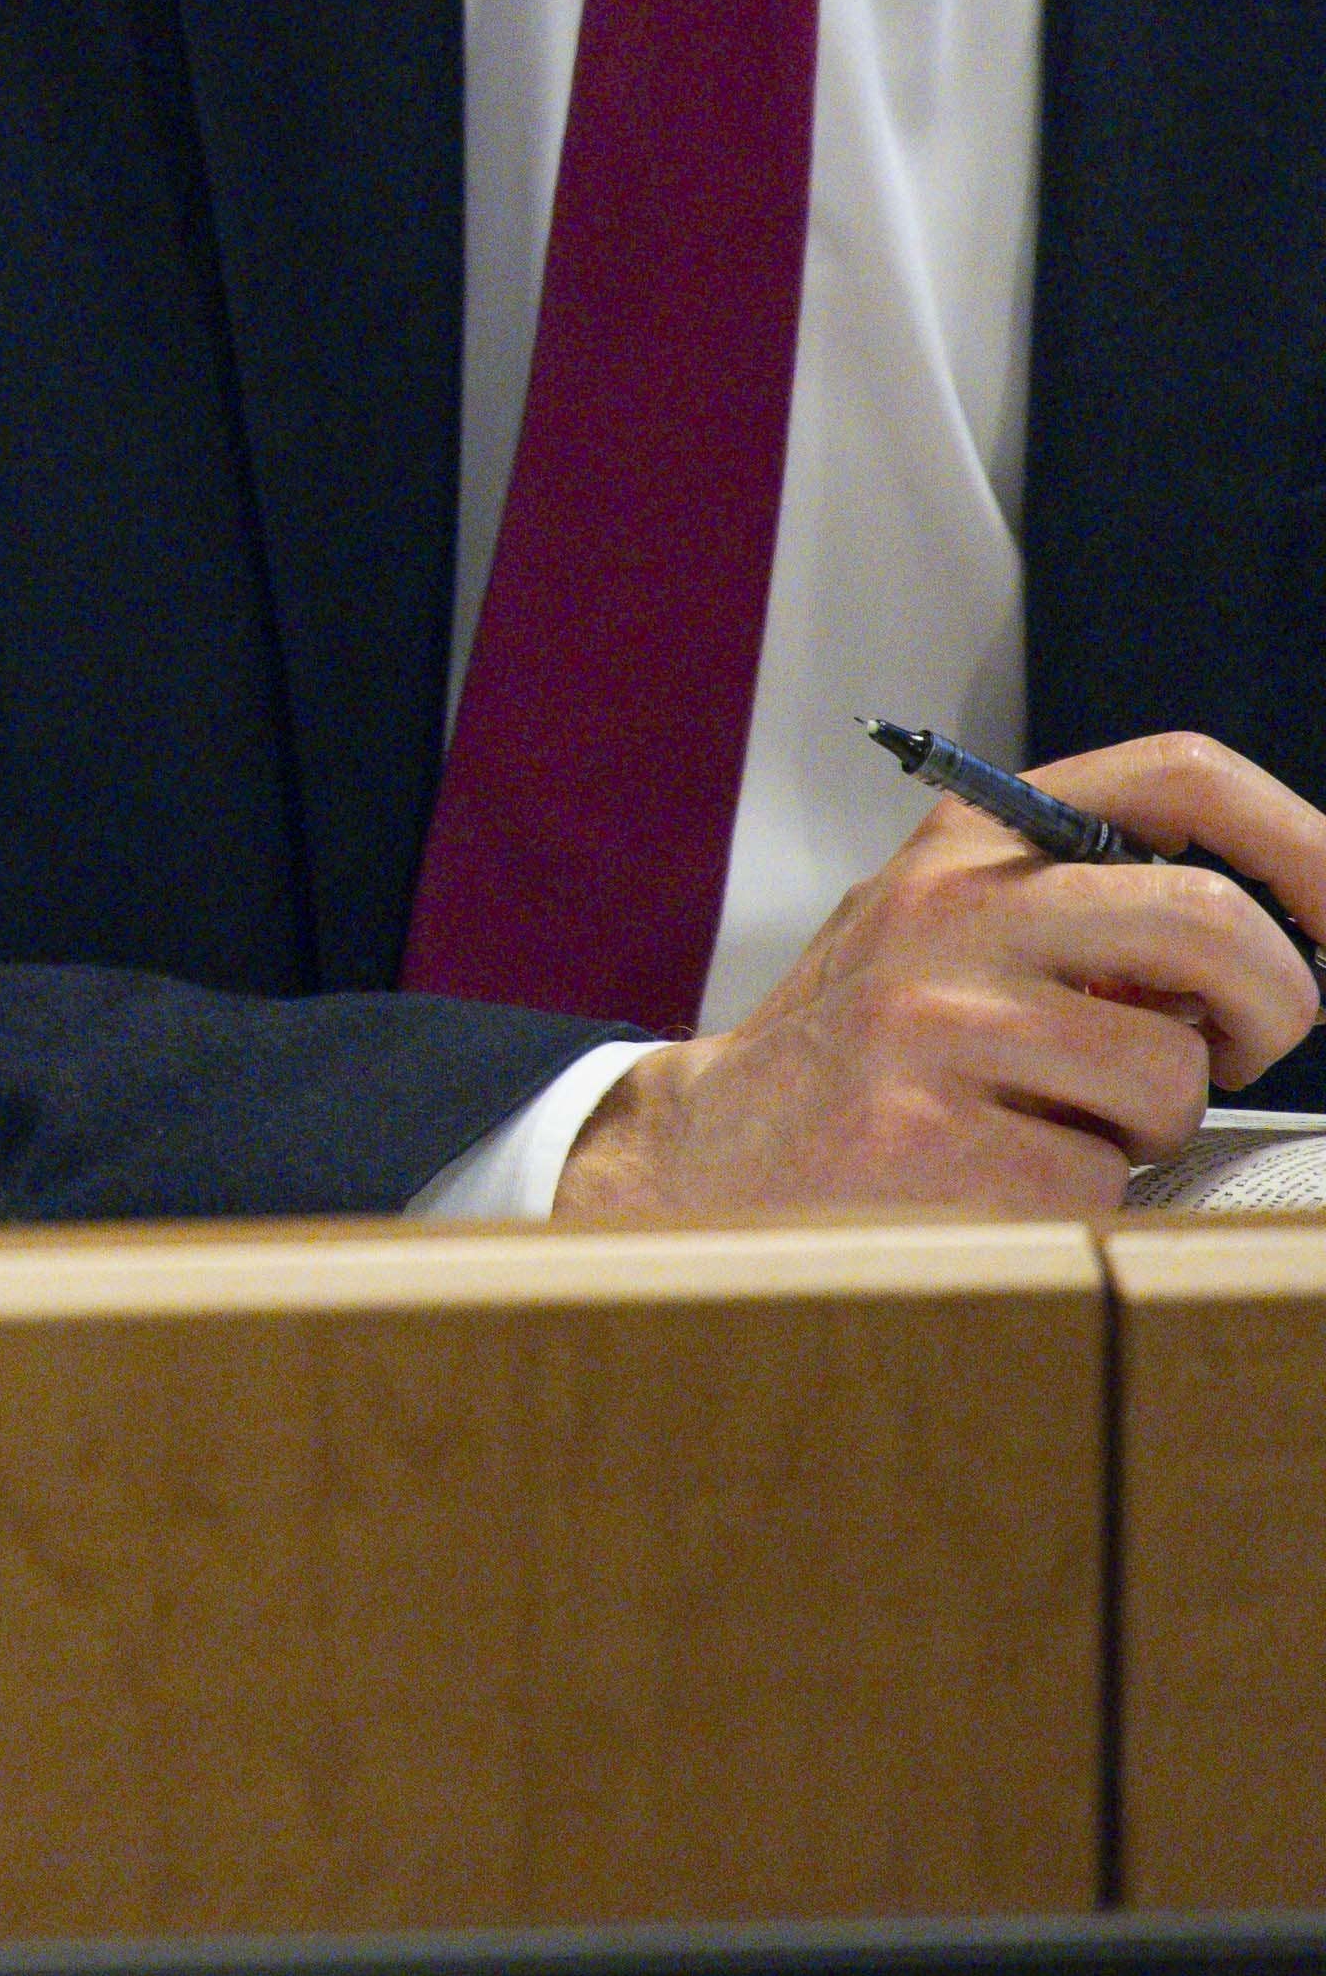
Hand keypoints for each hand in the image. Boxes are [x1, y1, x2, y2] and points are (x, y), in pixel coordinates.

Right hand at [559, 731, 1325, 1218]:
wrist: (709, 1153)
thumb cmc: (875, 1048)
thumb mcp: (962, 933)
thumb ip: (1094, 908)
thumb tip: (1291, 932)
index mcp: (971, 843)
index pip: (1180, 777)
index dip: (1307, 838)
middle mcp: (947, 914)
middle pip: (1212, 925)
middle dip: (1274, 1006)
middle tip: (1240, 1050)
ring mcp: (931, 1025)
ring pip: (1169, 1075)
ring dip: (1152, 1123)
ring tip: (1063, 1121)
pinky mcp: (928, 1140)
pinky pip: (1104, 1180)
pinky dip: (1082, 1198)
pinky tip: (1000, 1177)